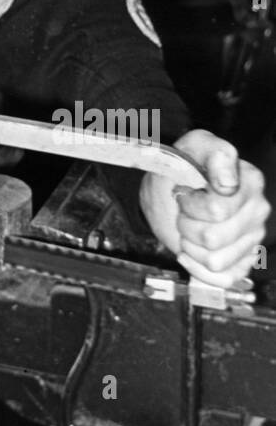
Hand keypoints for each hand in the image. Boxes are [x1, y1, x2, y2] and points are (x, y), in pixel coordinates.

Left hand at [139, 129, 269, 287]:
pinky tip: (191, 251)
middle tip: (186, 211)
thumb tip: (228, 183)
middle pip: (213, 239)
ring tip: (190, 228)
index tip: (186, 192)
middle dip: (188, 225)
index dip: (191, 204)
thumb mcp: (194, 146)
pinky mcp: (243, 261)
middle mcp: (256, 212)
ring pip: (215, 261)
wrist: (169, 189)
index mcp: (250, 182)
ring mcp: (252, 239)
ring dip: (192, 246)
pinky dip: (199, 268)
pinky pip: (223, 279)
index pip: (217, 210)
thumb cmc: (183, 166)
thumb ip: (215, 154)